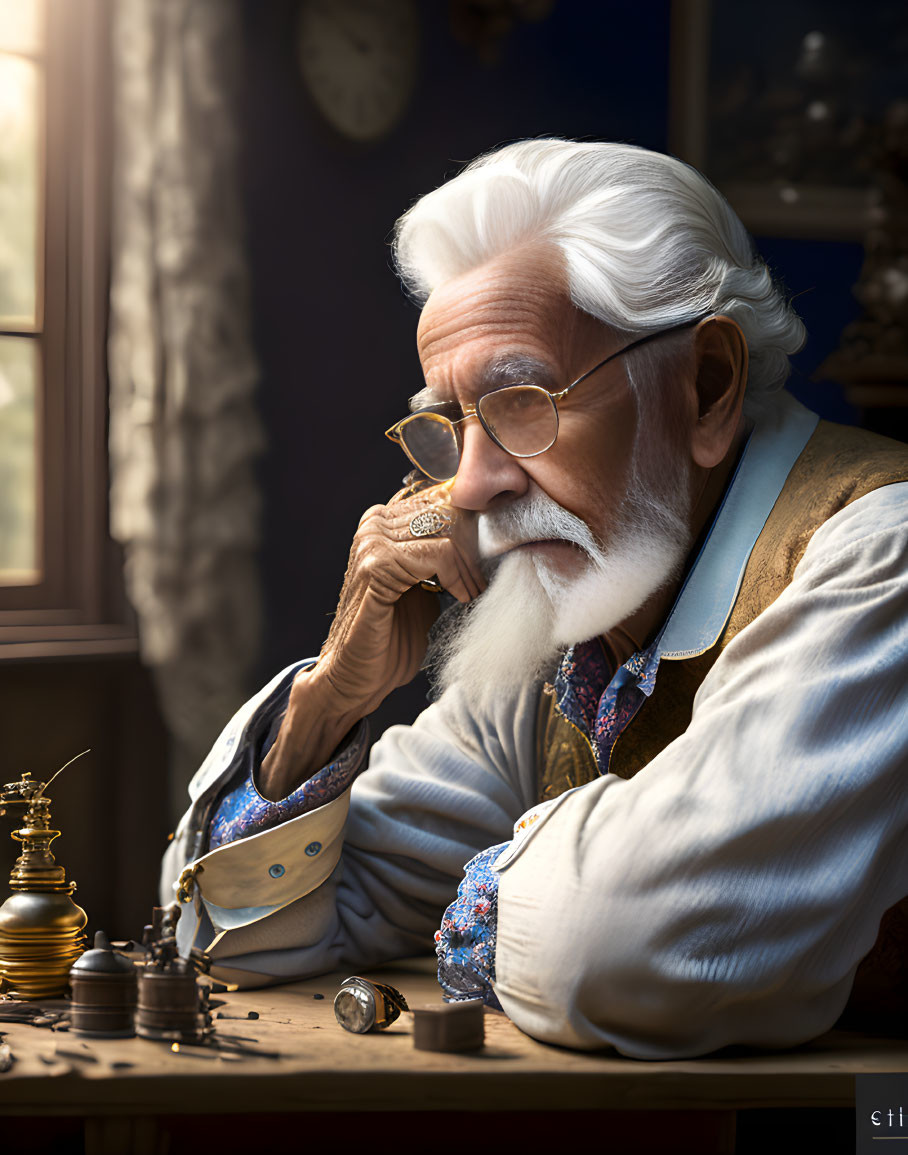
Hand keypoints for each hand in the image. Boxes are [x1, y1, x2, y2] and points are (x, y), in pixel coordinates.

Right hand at [257, 481, 484, 799]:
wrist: (358, 676)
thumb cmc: (392, 635)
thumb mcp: (424, 584)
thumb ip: (441, 555)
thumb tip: (484, 534)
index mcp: (384, 520)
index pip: (444, 499)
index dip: (474, 526)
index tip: (490, 557)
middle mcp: (374, 523)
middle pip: (449, 510)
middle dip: (475, 546)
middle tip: (482, 579)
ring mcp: (371, 542)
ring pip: (447, 530)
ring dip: (470, 565)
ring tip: (473, 591)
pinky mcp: (375, 565)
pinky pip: (438, 554)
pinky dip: (459, 576)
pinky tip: (462, 597)